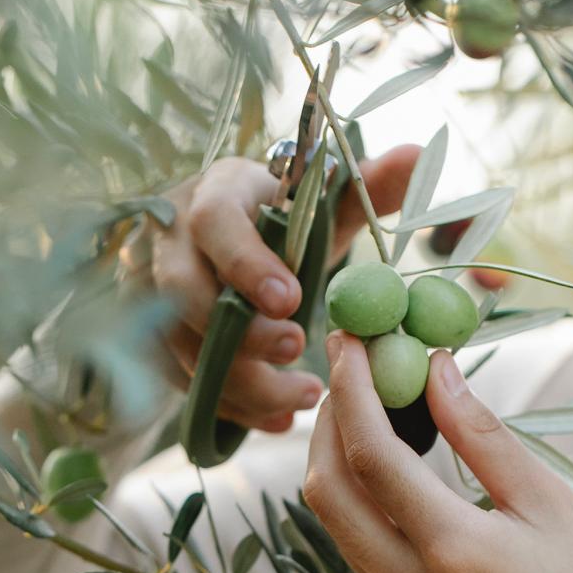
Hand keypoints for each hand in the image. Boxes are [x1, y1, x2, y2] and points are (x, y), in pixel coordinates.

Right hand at [128, 148, 418, 433]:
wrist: (235, 239)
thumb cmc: (283, 219)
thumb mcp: (324, 200)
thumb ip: (370, 184)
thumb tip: (418, 155)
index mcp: (215, 192)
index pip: (213, 222)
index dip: (246, 264)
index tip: (293, 301)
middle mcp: (172, 240)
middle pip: (182, 292)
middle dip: (239, 331)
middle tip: (296, 350)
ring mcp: (154, 292)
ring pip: (179, 345)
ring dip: (241, 381)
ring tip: (304, 396)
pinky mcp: (156, 338)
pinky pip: (182, 381)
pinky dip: (232, 406)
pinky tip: (277, 418)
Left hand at [304, 332, 572, 572]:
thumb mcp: (552, 508)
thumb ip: (484, 437)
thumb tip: (436, 371)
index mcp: (452, 552)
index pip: (371, 456)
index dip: (352, 389)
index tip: (352, 337)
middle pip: (327, 488)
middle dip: (329, 418)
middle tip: (351, 362)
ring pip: (335, 518)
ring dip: (336, 453)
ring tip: (369, 396)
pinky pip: (358, 542)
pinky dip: (358, 491)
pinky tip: (388, 453)